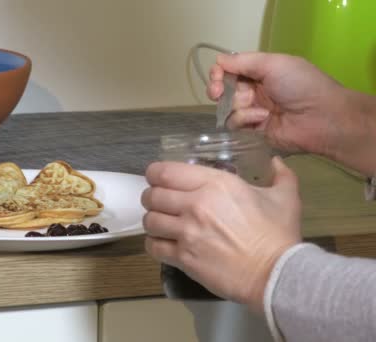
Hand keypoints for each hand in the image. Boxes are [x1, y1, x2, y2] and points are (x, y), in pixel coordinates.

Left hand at [142, 157, 301, 311]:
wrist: (276, 274)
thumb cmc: (279, 235)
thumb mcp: (284, 198)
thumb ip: (280, 175)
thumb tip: (275, 161)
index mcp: (216, 184)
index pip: (165, 172)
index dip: (155, 174)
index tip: (158, 179)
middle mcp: (196, 204)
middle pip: (152, 195)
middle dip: (152, 198)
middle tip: (161, 204)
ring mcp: (187, 232)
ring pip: (150, 220)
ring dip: (153, 221)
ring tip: (162, 224)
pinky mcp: (183, 257)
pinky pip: (153, 246)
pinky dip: (154, 244)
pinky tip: (164, 244)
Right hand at [207, 52, 346, 155]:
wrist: (320, 118)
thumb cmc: (300, 85)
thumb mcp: (274, 64)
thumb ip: (243, 62)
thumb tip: (218, 59)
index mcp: (259, 73)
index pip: (228, 71)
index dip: (218, 73)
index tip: (217, 77)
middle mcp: (253, 92)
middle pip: (222, 90)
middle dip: (217, 89)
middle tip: (217, 93)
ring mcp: (251, 113)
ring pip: (226, 108)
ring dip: (239, 106)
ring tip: (259, 110)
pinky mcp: (251, 132)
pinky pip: (234, 125)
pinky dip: (245, 120)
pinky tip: (262, 119)